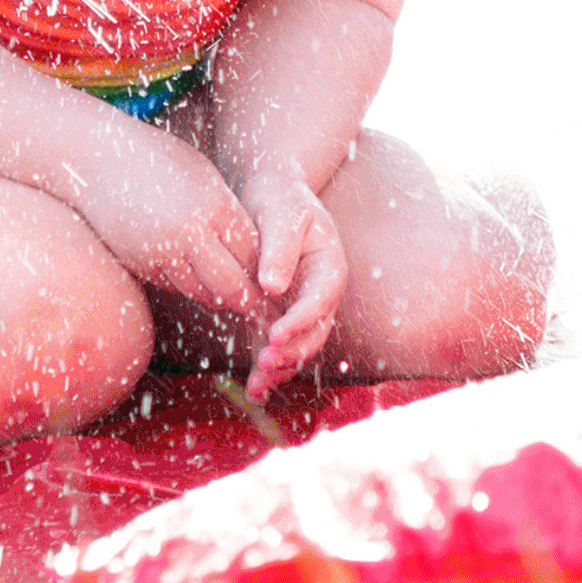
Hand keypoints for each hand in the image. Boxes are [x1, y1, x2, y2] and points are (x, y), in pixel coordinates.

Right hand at [75, 138, 263, 320]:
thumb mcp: (203, 174)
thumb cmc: (158, 158)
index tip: (280, 286)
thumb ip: (227, 210)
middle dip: (251, 301)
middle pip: (231, 284)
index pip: (252, 253)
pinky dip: (192, 289)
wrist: (96, 159)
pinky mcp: (140, 264)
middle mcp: (189, 234)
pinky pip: (175, 287)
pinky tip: (204, 287)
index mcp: (213, 207)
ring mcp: (161, 252)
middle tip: (267, 312)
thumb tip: (254, 245)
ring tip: (240, 303)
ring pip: (202, 293)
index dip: (268, 273)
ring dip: (222, 299)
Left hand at [231, 161, 346, 398]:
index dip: (299, 320)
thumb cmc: (279, 198)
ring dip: (281, 368)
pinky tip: (253, 389)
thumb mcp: (282, 213)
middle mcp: (321, 293)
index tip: (274, 334)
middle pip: (315, 332)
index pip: (319, 300)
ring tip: (256, 385)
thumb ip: (280, 247)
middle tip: (265, 361)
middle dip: (293, 351)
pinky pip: (282, 347)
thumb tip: (272, 286)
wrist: (272, 193)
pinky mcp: (284, 315)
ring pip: (301, 347)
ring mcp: (304, 307)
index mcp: (328, 266)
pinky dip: (270, 369)